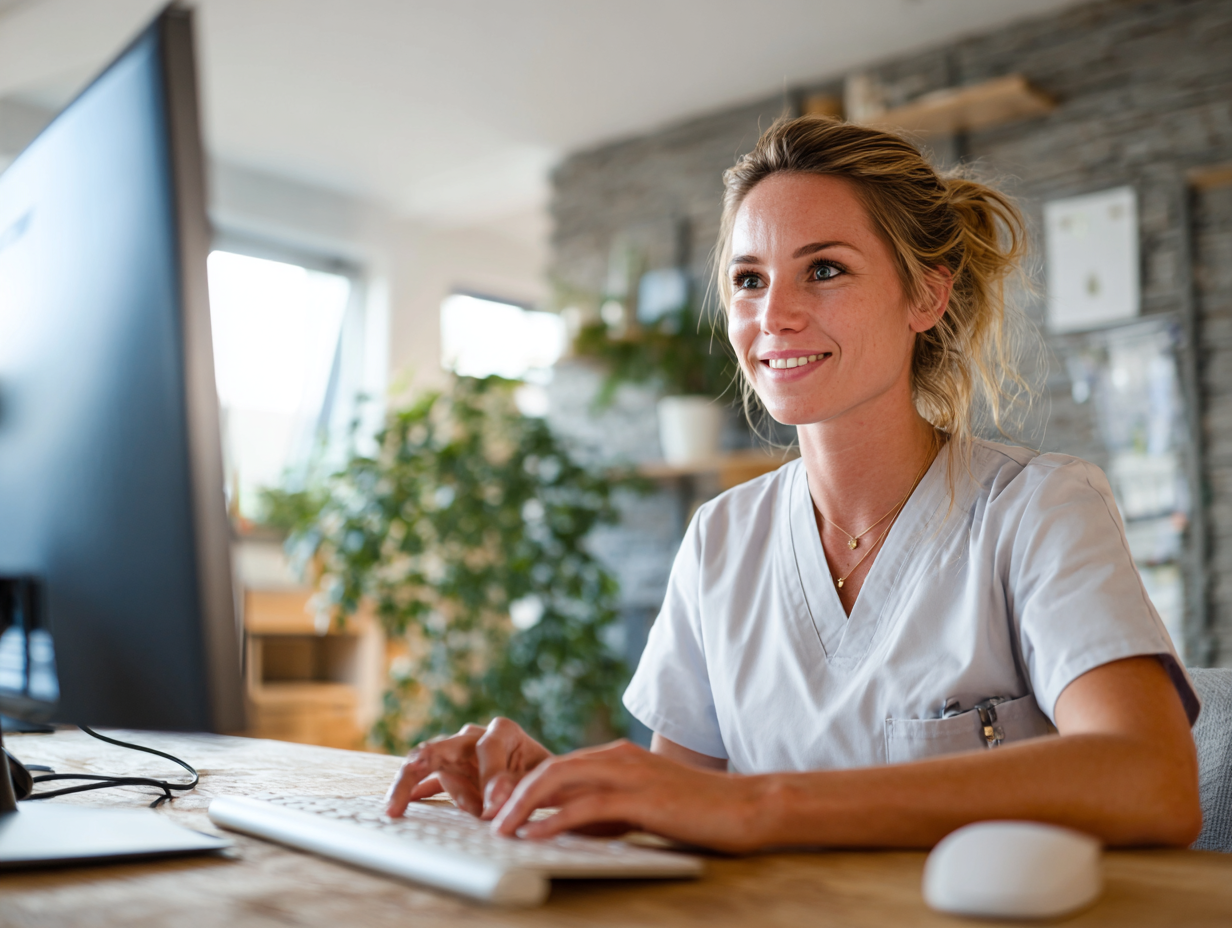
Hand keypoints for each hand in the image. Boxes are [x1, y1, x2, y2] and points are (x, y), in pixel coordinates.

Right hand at [384, 718, 551, 818]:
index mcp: (502, 731)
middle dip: (422, 762)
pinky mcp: (450, 772)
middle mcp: (475, 736)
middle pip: (441, 746)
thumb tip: (492, 806)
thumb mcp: (538, 781)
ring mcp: (458, 753)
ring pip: (428, 764)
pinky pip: (428, 781)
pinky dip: (413, 793)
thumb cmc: (544, 778)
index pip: (487, 748)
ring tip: (398, 805)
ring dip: (415, 784)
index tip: (494, 808)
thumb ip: (515, 789)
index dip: (489, 777)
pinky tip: (397, 807)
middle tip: (410, 773)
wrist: (545, 782)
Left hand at [491, 740, 764, 852]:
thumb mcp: (642, 808)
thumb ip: (607, 811)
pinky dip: (554, 820)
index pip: (558, 766)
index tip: (499, 811)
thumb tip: (566, 827)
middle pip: (550, 768)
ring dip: (523, 805)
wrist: (745, 808)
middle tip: (488, 819)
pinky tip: (534, 835)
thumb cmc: (697, 812)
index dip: (523, 788)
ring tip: (499, 828)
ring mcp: (630, 774)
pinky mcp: (641, 797)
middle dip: (513, 793)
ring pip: (560, 780)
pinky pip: (586, 806)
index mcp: (617, 757)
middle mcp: (618, 757)